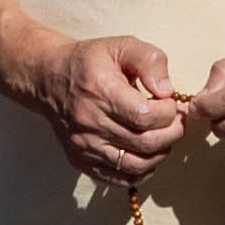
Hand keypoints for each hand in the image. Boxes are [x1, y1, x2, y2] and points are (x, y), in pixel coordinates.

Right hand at [39, 34, 185, 188]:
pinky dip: (140, 172)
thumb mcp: (122, 46)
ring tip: (162, 136)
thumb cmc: (90, 61)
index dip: (168, 112)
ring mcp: (84, 145)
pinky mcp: (81, 160)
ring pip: (136, 164)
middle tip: (175, 122)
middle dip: (172, 133)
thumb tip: (167, 91)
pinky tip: (146, 154)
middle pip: (146, 143)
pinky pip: (119, 178)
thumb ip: (151, 62)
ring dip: (160, 153)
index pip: (146, 116)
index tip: (169, 103)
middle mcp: (89, 122)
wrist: (49, 77)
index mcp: (101, 91)